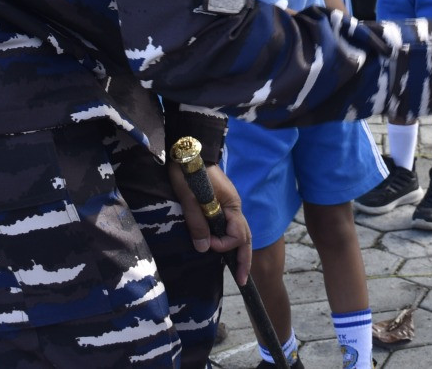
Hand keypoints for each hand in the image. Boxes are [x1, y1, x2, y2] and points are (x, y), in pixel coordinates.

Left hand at [166, 161, 251, 284]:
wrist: (187, 150)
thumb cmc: (189, 172)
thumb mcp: (190, 198)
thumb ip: (198, 223)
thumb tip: (204, 248)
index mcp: (232, 206)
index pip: (237, 235)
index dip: (223, 245)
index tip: (206, 244)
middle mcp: (234, 207)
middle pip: (244, 237)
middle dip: (244, 260)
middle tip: (244, 281)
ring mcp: (228, 205)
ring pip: (238, 232)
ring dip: (237, 251)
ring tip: (237, 270)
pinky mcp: (219, 203)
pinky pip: (228, 225)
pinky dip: (228, 239)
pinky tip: (222, 248)